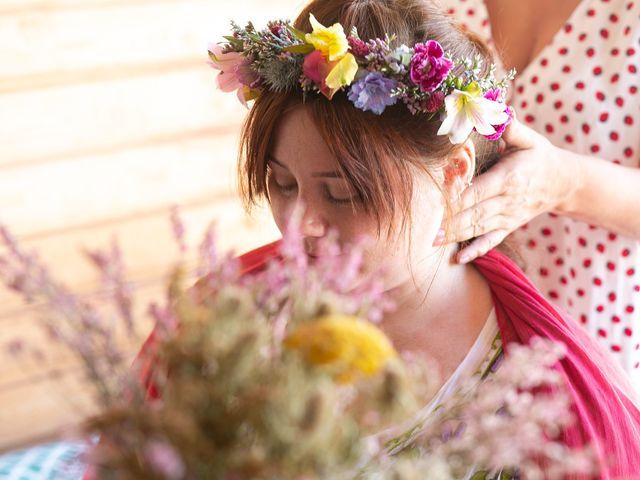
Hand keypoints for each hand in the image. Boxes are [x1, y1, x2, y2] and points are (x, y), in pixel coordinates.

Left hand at [433, 117, 580, 262]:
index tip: (438, 200)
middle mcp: (507, 201)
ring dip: (455, 236)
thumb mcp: (529, 139)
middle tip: (426, 228)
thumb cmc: (539, 156)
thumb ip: (511, 128)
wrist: (563, 182)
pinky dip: (477, 251)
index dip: (458, 196)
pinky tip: (459, 260)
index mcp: (508, 178)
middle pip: (474, 213)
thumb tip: (498, 113)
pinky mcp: (509, 226)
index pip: (478, 190)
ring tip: (433, 241)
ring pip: (478, 228)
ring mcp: (508, 216)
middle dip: (450, 222)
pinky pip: (492, 241)